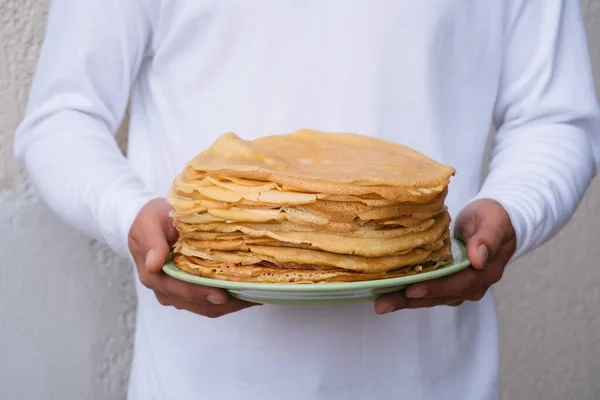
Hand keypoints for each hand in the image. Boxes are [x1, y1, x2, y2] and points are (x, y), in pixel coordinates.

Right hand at [128, 198, 258, 317]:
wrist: (151, 222)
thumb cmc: (151, 220)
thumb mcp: (149, 223)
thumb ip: (152, 242)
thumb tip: (154, 264)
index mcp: (154, 275)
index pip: (180, 290)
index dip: (201, 294)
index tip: (223, 294)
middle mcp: (166, 289)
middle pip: (198, 304)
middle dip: (225, 303)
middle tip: (251, 296)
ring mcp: (179, 293)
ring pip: (207, 307)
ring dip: (231, 305)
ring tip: (256, 296)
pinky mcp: (191, 291)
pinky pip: (211, 302)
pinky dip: (230, 300)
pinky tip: (248, 292)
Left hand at [374, 199, 515, 313]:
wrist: (496, 221)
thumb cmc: (493, 218)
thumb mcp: (494, 221)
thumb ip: (487, 239)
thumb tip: (478, 259)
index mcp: (485, 272)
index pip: (456, 283)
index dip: (434, 288)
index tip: (411, 290)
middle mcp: (472, 285)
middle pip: (438, 296)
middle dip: (409, 301)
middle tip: (382, 304)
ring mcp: (459, 286)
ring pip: (429, 297)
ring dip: (404, 302)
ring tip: (380, 304)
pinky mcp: (448, 283)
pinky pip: (427, 291)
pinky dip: (407, 294)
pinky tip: (388, 293)